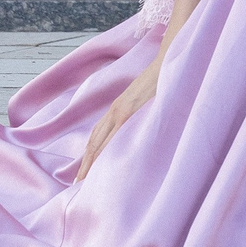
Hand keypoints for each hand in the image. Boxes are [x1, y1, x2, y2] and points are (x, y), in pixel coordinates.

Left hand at [77, 60, 157, 179]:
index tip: (82, 174)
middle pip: (94, 141)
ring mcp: (123, 111)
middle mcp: (116, 110)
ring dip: (91, 161)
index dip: (88, 156)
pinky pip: (115, 135)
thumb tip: (138, 134)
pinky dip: (106, 151)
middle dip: (85, 164)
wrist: (168, 62)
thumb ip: (137, 116)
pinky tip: (102, 164)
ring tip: (83, 180)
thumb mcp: (145, 101)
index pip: (98, 136)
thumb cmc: (161, 82)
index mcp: (119, 109)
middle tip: (77, 184)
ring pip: (100, 141)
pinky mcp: (130, 111)